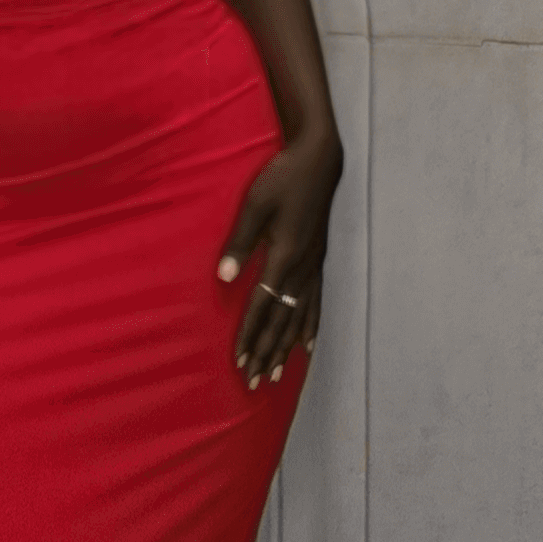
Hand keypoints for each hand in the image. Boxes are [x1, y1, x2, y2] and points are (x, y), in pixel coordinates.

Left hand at [218, 134, 340, 387]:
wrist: (318, 159)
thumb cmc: (282, 178)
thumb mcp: (255, 205)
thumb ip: (239, 242)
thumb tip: (224, 278)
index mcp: (284, 256)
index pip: (263, 306)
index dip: (250, 335)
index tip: (238, 361)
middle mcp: (302, 267)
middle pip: (282, 320)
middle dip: (267, 352)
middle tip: (255, 382)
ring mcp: (313, 265)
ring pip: (299, 317)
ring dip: (286, 347)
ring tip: (278, 374)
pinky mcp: (318, 259)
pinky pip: (316, 302)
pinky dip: (310, 326)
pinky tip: (308, 344)